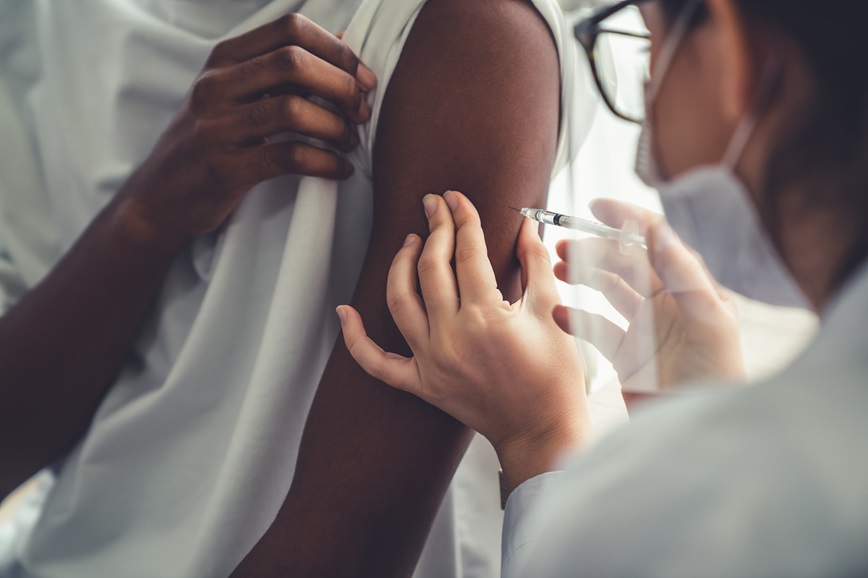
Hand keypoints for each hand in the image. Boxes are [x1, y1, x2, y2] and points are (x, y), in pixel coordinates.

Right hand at [117, 14, 376, 243]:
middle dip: (341, 85)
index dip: (337, 50)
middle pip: (293, 62)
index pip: (290, 29)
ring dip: (335, 126)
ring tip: (350, 142)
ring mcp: (216, 127)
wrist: (160, 197)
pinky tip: (339, 169)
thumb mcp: (236, 94)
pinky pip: (288, 157)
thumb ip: (282, 70)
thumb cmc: (211, 141)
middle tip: (362, 111)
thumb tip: (343, 42)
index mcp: (224, 60)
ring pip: (292, 109)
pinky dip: (325, 162)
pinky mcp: (224, 169)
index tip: (363, 79)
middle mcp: (216, 86)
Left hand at [337, 191, 590, 492]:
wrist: (543, 430)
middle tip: (435, 204)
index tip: (458, 198)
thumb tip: (524, 225)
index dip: (463, 218)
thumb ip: (535, 263)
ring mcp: (432, 362)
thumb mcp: (552, 311)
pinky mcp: (422, 384)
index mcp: (487, 316)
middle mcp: (452, 336)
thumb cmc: (555, 375)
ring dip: (401, 265)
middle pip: (432, 268)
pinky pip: (377, 363)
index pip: (468, 252)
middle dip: (434, 228)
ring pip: (400, 302)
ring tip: (410, 241)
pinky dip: (356, 339)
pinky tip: (344, 312)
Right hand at [552, 199, 744, 392]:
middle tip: (562, 246)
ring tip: (556, 270)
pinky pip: (596, 329)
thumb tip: (659, 232)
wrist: (702, 436)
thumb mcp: (710, 323)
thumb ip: (685, 276)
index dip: (625, 219)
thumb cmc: (719, 380)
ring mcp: (644, 328)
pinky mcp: (626, 355)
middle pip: (623, 262)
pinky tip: (559, 315)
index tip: (594, 206)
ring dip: (581, 276)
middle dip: (593, 249)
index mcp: (690, 287)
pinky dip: (576, 319)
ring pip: (606, 290)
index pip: (655, 240)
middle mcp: (666, 302)